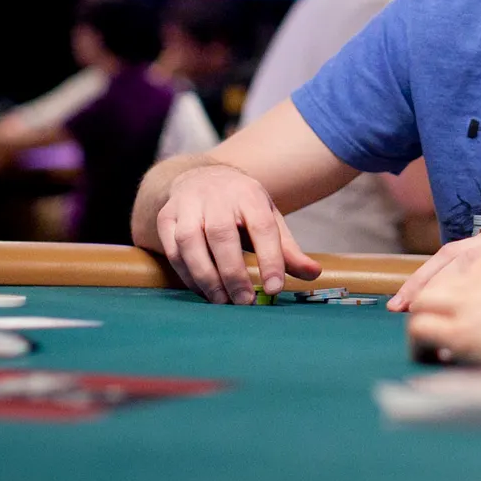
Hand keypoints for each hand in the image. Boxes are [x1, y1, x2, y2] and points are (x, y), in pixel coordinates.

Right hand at [156, 163, 321, 303]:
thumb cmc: (240, 206)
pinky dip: (187, 274)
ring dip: (206, 276)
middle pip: (222, 234)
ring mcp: (187, 205)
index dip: (270, 257)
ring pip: (190, 241)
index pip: (262, 226)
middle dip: (233, 272)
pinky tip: (202, 290)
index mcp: (249, 194)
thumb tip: (313, 273)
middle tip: (245, 302)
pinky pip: (172, 249)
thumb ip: (287, 248)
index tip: (275, 287)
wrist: (200, 178)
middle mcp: (216, 196)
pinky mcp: (166, 217)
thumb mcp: (268, 217)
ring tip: (221, 301)